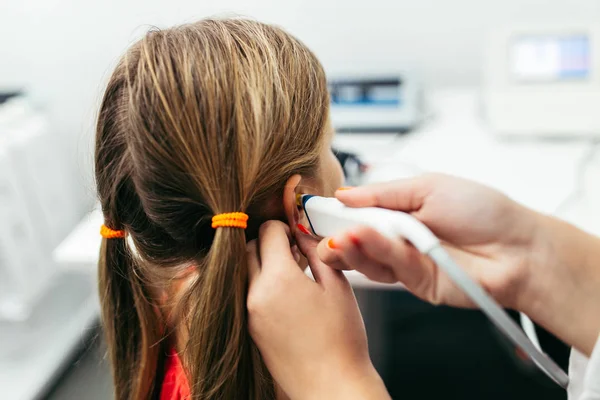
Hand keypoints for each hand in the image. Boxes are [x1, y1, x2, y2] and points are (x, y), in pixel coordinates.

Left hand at [247, 221, 389, 398]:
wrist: (330, 386)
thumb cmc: (341, 338)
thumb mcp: (337, 286)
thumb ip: (318, 253)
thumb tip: (303, 233)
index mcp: (278, 280)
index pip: (267, 232)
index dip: (283, 226)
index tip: (296, 233)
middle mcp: (255, 295)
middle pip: (249, 249)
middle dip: (268, 242)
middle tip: (293, 249)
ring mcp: (250, 314)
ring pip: (245, 272)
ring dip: (263, 263)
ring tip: (292, 272)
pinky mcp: (251, 329)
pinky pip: (248, 294)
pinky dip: (261, 284)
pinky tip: (286, 293)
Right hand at [318, 173, 540, 309]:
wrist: (520, 247)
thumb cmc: (483, 211)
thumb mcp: (428, 186)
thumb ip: (383, 193)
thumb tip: (344, 193)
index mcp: (398, 213)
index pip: (357, 213)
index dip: (334, 213)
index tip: (311, 210)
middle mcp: (397, 239)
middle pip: (355, 240)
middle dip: (333, 234)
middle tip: (314, 229)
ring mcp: (405, 264)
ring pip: (366, 257)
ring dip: (349, 245)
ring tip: (338, 236)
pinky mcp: (415, 284)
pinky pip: (389, 267)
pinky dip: (374, 252)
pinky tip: (359, 240)